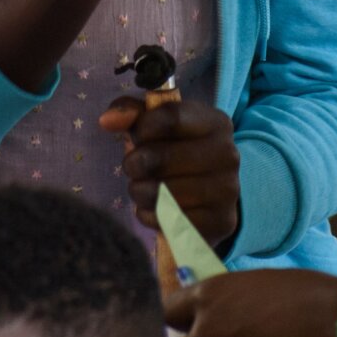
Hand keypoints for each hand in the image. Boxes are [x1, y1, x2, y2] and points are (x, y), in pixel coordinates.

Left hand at [102, 93, 240, 249]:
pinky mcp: (219, 223)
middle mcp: (228, 155)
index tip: (137, 135)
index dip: (141, 128)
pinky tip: (156, 209)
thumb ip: (131, 113)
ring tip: (143, 188)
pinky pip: (166, 222)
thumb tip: (107, 121)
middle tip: (134, 167)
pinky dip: (150, 216)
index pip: (169, 118)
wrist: (211, 194)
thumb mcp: (159, 124)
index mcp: (216, 123)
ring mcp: (227, 192)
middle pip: (158, 158)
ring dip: (139, 192)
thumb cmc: (178, 151)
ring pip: (160, 194)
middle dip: (134, 164)